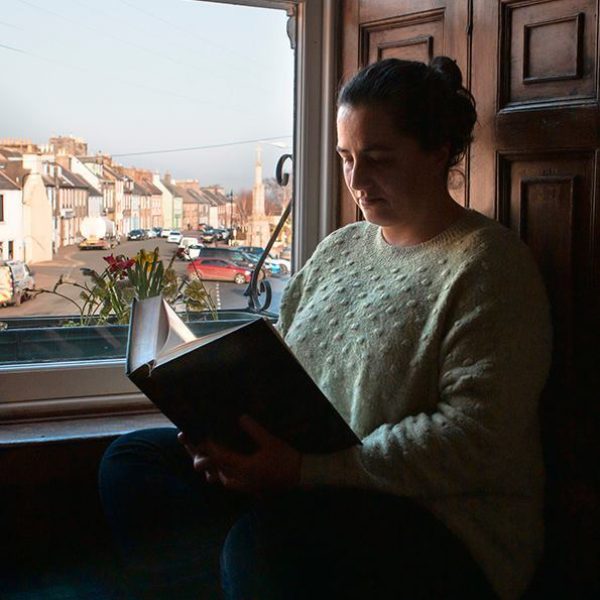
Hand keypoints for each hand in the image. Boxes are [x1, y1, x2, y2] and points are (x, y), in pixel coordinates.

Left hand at [180, 416, 301, 494]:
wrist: (300, 478)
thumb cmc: (286, 459)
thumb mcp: (271, 442)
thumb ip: (254, 430)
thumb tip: (241, 417)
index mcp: (243, 467)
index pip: (217, 457)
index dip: (204, 446)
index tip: (193, 435)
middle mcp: (238, 479)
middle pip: (211, 468)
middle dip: (198, 454)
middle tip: (187, 440)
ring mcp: (242, 485)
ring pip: (217, 476)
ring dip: (208, 465)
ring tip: (199, 452)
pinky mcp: (246, 487)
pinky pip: (227, 481)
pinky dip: (219, 472)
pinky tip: (219, 466)